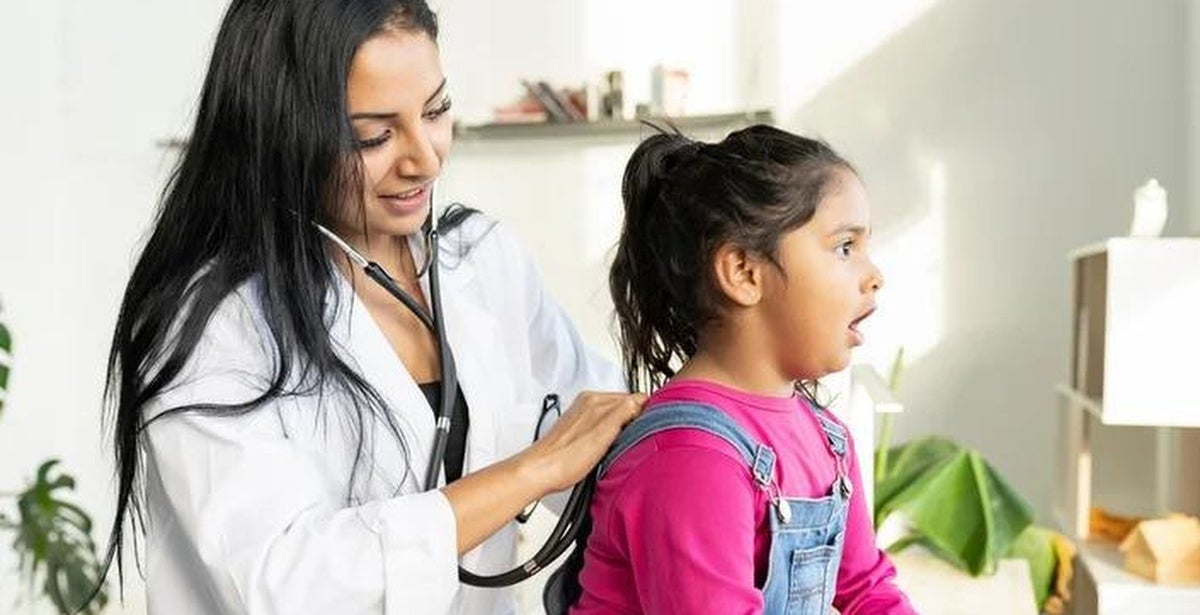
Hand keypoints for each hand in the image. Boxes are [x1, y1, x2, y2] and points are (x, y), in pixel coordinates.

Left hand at [522, 391, 646, 492]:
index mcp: (594, 400)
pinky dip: (609, 433)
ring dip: (622, 427)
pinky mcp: (577, 427)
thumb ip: (623, 413)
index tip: (649, 427)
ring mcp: (581, 415)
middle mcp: (587, 403)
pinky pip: (603, 424)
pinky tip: (607, 447)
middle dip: (635, 419)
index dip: (645, 413)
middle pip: (624, 405)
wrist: (540, 472)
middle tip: (637, 439)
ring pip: (614, 415)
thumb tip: (640, 400)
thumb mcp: (603, 434)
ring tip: (621, 445)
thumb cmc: (566, 459)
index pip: (633, 398)